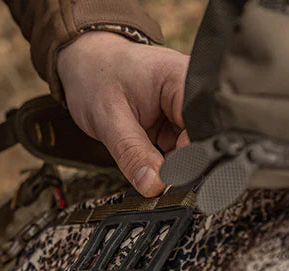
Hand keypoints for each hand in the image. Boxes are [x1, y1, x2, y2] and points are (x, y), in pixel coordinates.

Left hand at [57, 32, 189, 196]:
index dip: (191, 158)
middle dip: (181, 166)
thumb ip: (132, 152)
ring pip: (190, 152)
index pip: (203, 127)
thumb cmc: (95, 79)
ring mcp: (184, 112)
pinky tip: (149, 163)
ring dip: (170, 166)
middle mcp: (192, 94)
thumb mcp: (108, 119)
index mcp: (183, 79)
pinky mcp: (174, 126)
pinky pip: (177, 153)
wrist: (85, 67)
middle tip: (155, 181)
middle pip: (202, 141)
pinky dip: (163, 164)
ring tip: (145, 162)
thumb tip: (154, 186)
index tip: (170, 181)